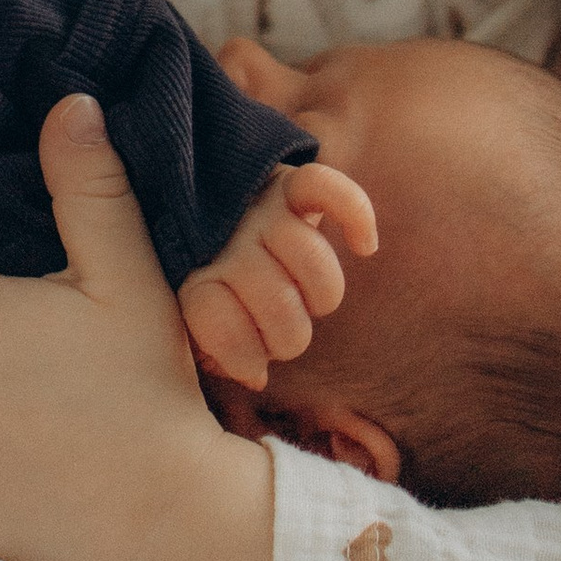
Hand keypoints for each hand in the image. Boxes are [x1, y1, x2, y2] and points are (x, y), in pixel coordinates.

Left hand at [178, 159, 376, 392]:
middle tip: (280, 330)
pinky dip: (355, 216)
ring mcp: (260, 210)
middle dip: (287, 334)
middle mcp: (228, 242)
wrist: (205, 201)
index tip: (251, 366)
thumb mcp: (197, 319)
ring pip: (309, 256)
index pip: (220, 323)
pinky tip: (364, 246)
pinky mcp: (289, 183)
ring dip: (319, 293)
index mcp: (196, 277)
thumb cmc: (210, 280)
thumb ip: (219, 348)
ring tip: (309, 299)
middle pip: (277, 301)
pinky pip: (328, 188)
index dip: (242, 355)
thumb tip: (255, 377)